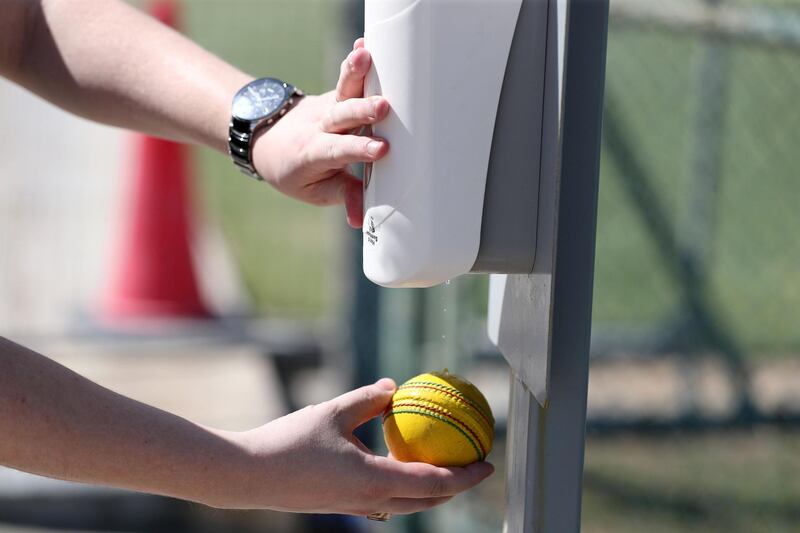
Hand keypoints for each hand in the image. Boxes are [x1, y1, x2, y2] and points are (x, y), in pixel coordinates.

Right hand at [221, 378, 493, 514]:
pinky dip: (405, 488)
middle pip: (428, 501)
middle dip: (457, 486)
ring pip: (407, 504)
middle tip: (474, 464)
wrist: (248, 475)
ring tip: (445, 467)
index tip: (489, 463)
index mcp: (375, 480)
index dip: (466, 475)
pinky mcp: (342, 506)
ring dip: (432, 490)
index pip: (435, 483)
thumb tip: (395, 387)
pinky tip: (400, 466)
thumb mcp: (334, 411)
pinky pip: (386, 500)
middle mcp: (371, 501)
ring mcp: (356, 508)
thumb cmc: (289, 441)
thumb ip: (369, 399)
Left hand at [251, 39, 387, 227]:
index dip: (358, 149)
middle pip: (343, 116)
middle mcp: (322, 125)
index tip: (380, 149)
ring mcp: (329, 107)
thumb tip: (359, 219)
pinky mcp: (337, 95)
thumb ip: (342, 197)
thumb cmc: (295, 170)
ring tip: (366, 55)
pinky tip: (364, 44)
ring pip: (343, 89)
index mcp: (314, 153)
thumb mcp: (313, 192)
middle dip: (363, 110)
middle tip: (383, 107)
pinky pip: (349, 79)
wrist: (266, 138)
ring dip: (355, 72)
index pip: (338, 151)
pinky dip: (356, 63)